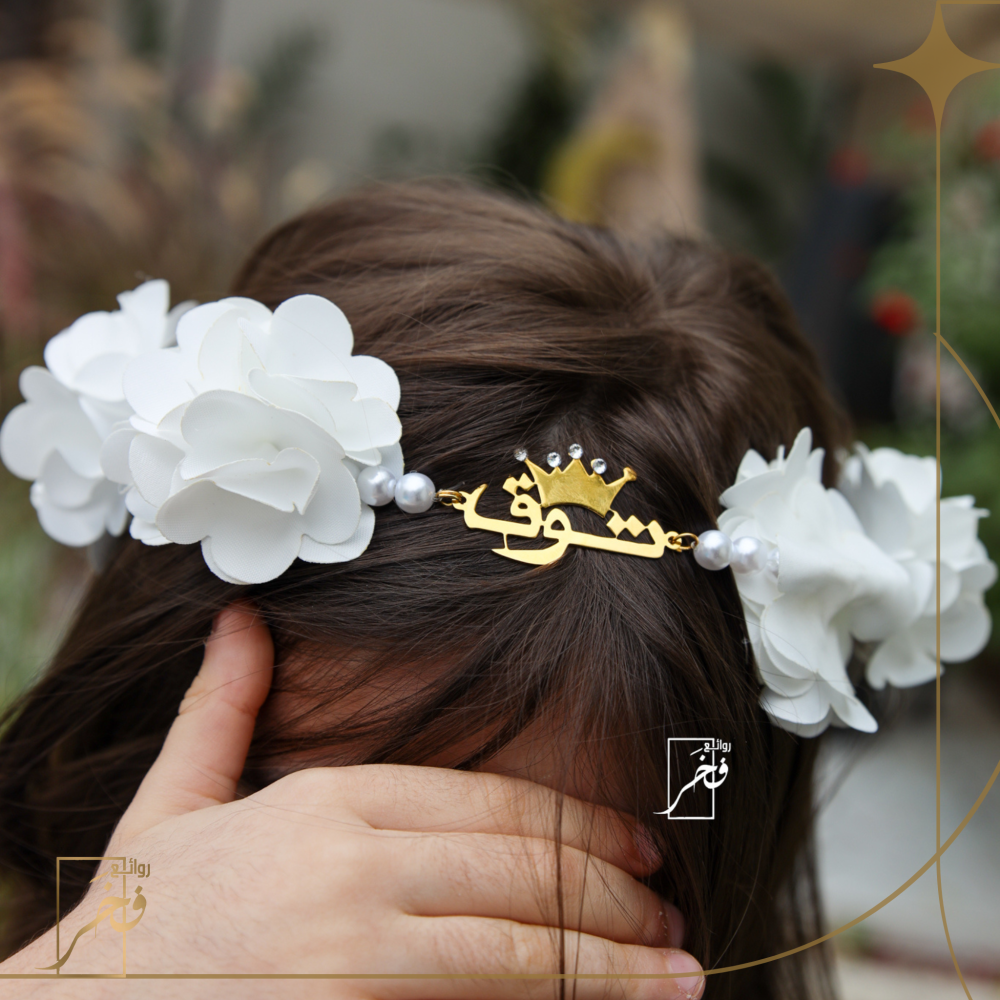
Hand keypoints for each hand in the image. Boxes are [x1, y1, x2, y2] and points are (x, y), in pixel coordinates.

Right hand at [2, 606, 704, 998]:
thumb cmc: (137, 923)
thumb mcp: (170, 803)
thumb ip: (219, 709)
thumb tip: (239, 621)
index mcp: (328, 799)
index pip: (487, 802)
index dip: (571, 823)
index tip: (631, 846)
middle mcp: (352, 855)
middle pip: (518, 861)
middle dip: (608, 889)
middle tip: (670, 910)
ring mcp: (354, 932)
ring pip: (519, 935)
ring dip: (610, 958)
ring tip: (676, 973)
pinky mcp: (353, 998)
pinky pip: (482, 995)